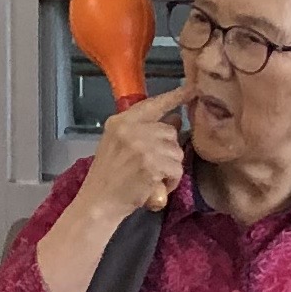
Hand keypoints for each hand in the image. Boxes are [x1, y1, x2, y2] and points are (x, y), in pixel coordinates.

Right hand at [76, 88, 190, 226]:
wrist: (98, 202)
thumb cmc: (108, 176)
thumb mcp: (119, 145)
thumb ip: (144, 130)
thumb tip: (176, 118)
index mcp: (121, 121)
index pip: (152, 104)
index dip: (174, 97)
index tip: (192, 88)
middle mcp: (130, 129)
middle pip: (170, 131)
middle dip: (168, 149)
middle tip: (154, 166)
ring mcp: (142, 146)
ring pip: (176, 151)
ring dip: (171, 167)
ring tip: (154, 178)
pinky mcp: (152, 164)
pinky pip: (176, 168)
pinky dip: (172, 181)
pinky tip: (157, 187)